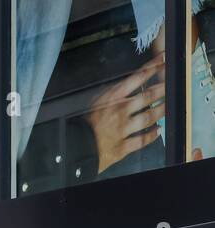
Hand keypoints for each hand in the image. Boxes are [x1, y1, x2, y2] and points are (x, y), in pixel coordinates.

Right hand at [84, 52, 164, 174]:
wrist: (72, 150)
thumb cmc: (79, 127)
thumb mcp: (92, 104)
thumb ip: (110, 96)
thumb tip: (124, 87)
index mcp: (111, 99)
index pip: (137, 78)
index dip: (153, 67)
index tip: (164, 60)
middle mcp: (121, 112)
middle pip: (148, 96)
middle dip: (163, 89)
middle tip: (171, 84)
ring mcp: (123, 130)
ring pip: (149, 117)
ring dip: (161, 111)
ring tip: (168, 106)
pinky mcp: (123, 147)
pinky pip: (142, 141)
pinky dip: (152, 136)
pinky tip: (158, 131)